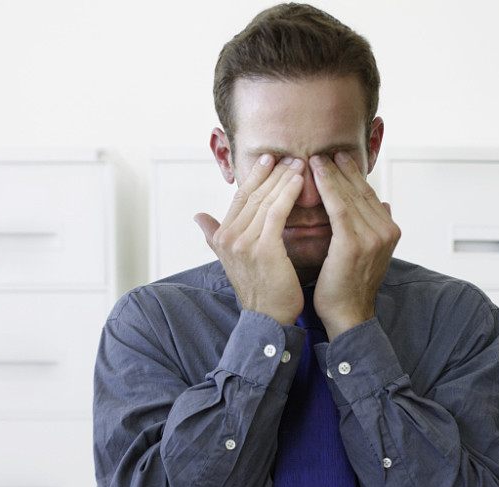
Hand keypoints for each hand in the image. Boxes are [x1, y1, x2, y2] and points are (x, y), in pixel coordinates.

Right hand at [195, 155, 306, 325]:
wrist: (268, 319)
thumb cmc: (258, 290)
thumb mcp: (230, 259)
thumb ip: (213, 235)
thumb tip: (197, 216)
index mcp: (222, 237)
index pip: (239, 197)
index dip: (255, 176)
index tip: (270, 159)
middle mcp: (229, 238)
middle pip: (253, 195)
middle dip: (273, 173)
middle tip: (290, 156)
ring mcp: (244, 243)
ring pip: (265, 200)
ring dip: (284, 179)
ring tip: (299, 163)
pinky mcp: (264, 249)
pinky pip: (277, 213)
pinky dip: (288, 194)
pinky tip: (301, 182)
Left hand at [310, 152, 400, 339]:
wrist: (347, 315)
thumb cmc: (348, 287)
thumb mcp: (368, 253)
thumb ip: (375, 227)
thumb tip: (384, 204)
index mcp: (390, 231)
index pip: (369, 195)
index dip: (353, 175)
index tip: (338, 159)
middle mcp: (386, 231)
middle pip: (361, 191)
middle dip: (341, 170)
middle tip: (324, 152)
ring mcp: (373, 236)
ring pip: (349, 195)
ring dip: (332, 173)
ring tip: (316, 158)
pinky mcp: (354, 243)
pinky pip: (339, 207)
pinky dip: (328, 188)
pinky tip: (316, 174)